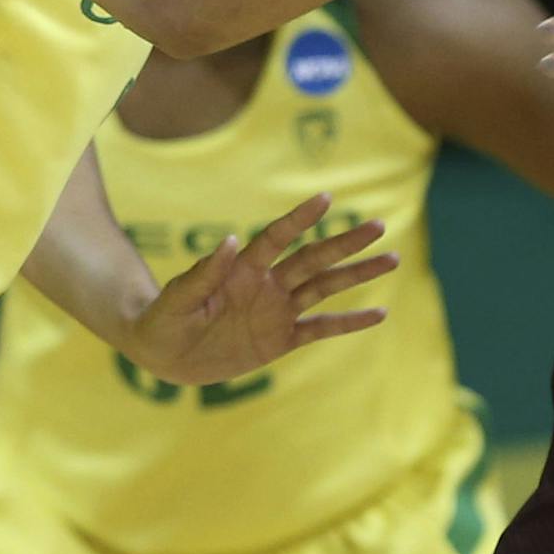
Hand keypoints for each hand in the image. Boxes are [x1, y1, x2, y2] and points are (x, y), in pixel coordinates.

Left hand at [124, 194, 396, 385]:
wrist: (163, 354)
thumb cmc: (162, 320)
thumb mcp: (174, 301)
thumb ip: (202, 274)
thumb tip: (230, 241)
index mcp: (242, 270)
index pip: (276, 239)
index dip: (299, 219)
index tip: (326, 198)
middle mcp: (267, 284)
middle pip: (314, 259)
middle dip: (346, 243)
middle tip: (379, 226)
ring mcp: (277, 311)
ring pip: (326, 288)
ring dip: (358, 274)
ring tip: (392, 259)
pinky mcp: (281, 339)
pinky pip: (321, 329)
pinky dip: (350, 322)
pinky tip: (379, 313)